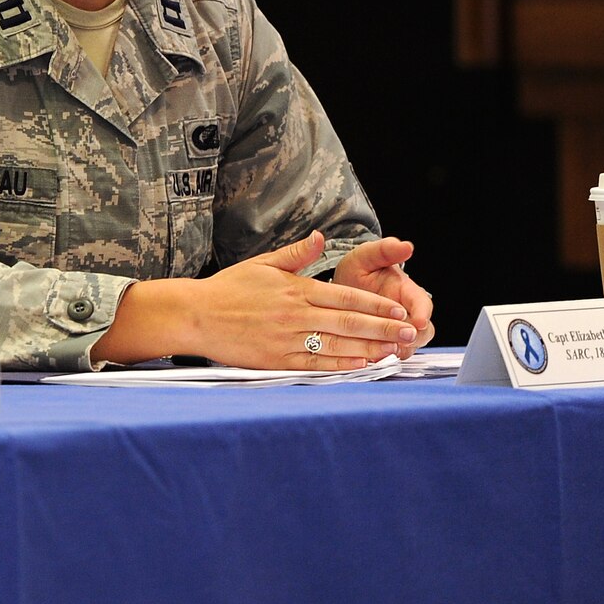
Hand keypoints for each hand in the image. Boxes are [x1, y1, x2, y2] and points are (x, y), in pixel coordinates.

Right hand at [99, 230, 419, 369]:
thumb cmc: (226, 289)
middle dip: (383, 327)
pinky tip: (361, 365)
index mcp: (294, 288)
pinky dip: (340, 364)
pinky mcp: (276, 358)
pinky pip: (315, 362)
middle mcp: (294, 313)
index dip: (375, 303)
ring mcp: (286, 338)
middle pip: (348, 321)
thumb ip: (295, 254)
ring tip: (394, 350)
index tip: (398, 309)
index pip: (345, 295)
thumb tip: (319, 237)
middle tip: (409, 331)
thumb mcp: (261, 264)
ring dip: (369, 348)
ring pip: (337, 343)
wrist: (194, 315)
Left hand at [333, 236, 433, 358]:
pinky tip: (368, 357)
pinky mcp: (386, 343)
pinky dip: (383, 358)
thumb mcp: (366, 256)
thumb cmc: (358, 271)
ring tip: (380, 351)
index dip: (422, 313)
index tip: (418, 321)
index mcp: (406, 290)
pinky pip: (390, 356)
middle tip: (397, 341)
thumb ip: (384, 251)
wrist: (341, 289)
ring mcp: (398, 329)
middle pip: (422, 331)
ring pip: (408, 346)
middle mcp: (407, 312)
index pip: (423, 303)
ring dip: (397, 350)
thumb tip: (405, 245)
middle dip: (413, 338)